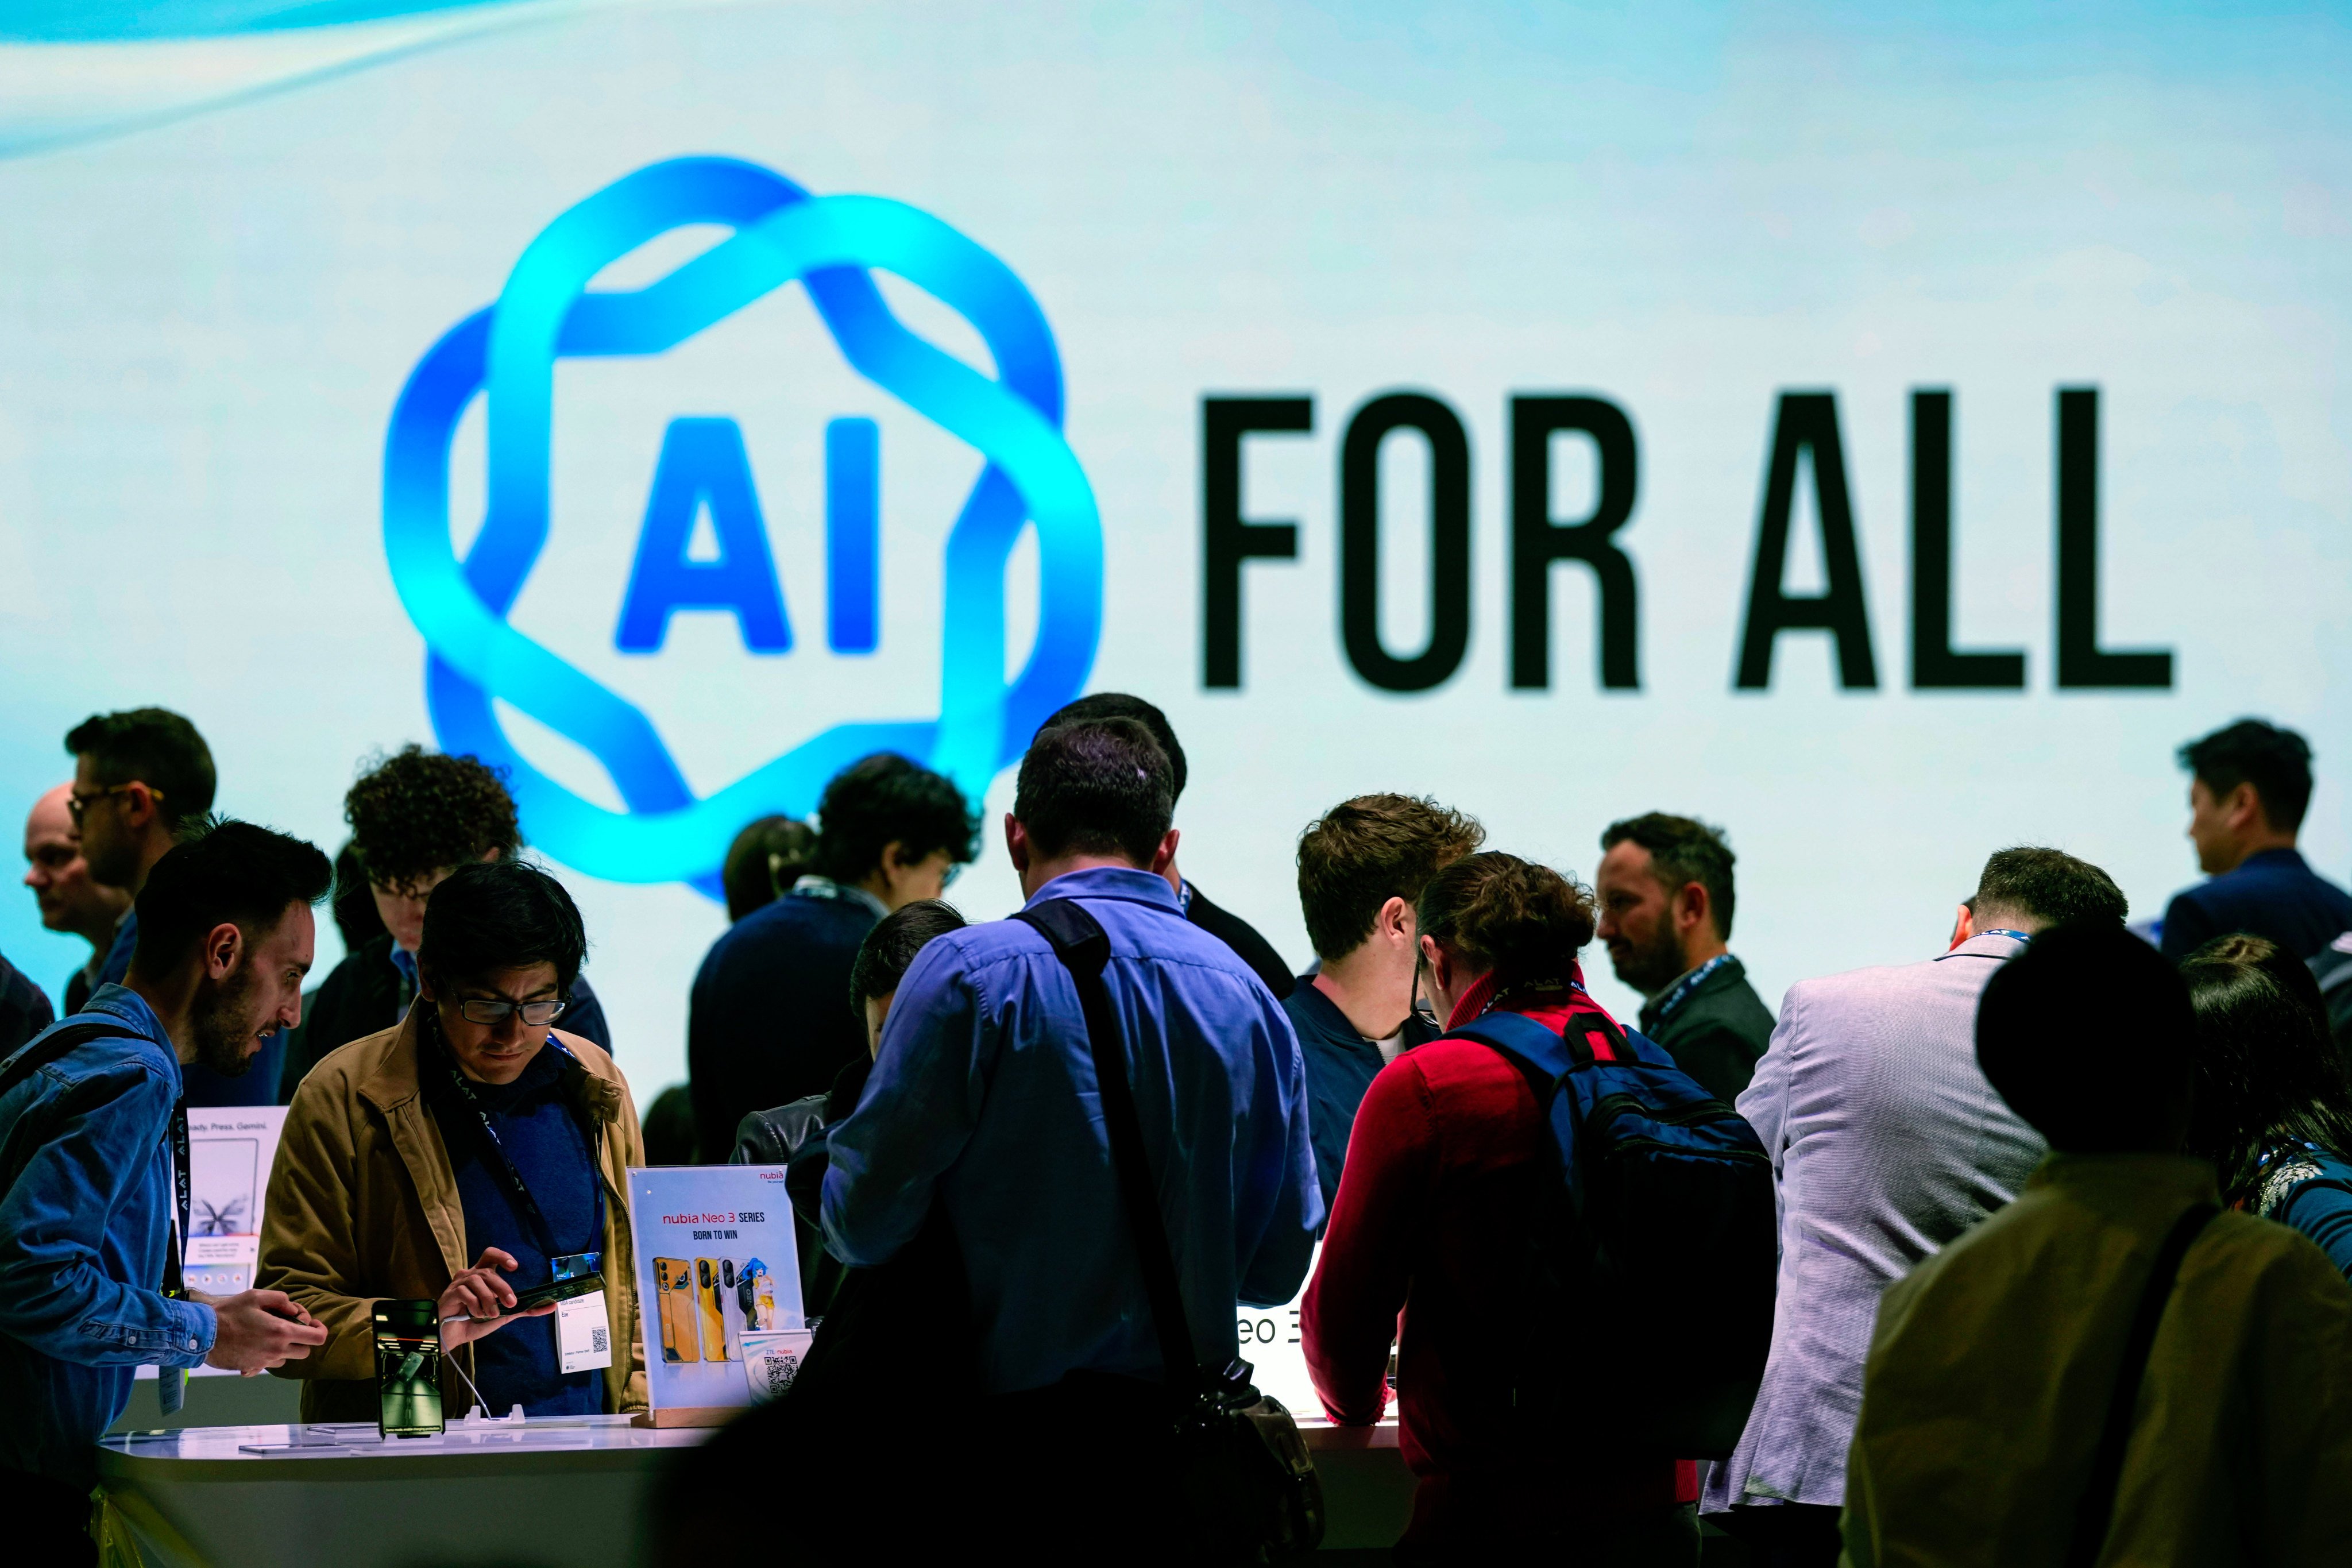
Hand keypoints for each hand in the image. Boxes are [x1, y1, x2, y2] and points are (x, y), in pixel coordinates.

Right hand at [197, 1289, 326, 1375]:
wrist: (201, 1335)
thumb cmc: (228, 1312)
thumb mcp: (256, 1296)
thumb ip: (281, 1300)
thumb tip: (293, 1310)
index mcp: (281, 1332)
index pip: (317, 1338)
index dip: (320, 1330)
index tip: (312, 1324)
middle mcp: (276, 1350)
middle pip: (305, 1351)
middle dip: (302, 1339)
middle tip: (288, 1326)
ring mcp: (264, 1362)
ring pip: (287, 1359)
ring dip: (285, 1348)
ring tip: (269, 1333)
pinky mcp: (252, 1368)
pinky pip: (269, 1364)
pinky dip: (269, 1355)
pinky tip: (257, 1343)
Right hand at [437, 1247, 556, 1348]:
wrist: (453, 1337)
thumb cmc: (475, 1322)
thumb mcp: (504, 1314)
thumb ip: (525, 1308)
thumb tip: (551, 1305)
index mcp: (482, 1276)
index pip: (490, 1255)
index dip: (502, 1256)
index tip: (514, 1267)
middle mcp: (469, 1275)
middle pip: (488, 1272)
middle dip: (502, 1287)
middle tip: (511, 1303)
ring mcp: (458, 1283)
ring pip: (477, 1280)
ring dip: (488, 1299)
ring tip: (491, 1314)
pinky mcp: (449, 1294)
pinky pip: (464, 1292)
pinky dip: (474, 1304)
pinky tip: (476, 1315)